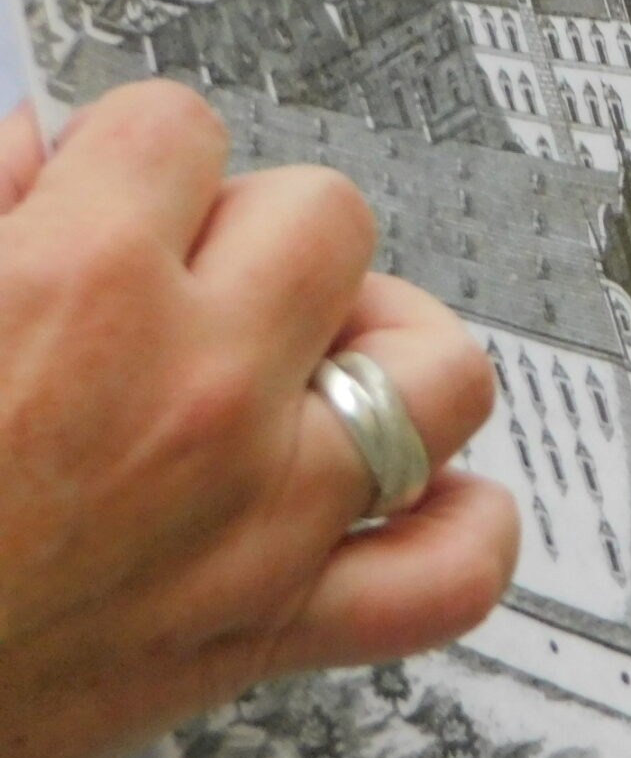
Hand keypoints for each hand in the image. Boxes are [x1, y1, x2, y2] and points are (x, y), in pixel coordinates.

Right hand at [0, 85, 518, 757]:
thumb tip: (34, 144)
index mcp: (75, 288)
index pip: (177, 127)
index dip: (134, 156)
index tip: (113, 192)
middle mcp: (196, 389)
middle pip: (330, 216)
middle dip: (262, 227)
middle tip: (200, 273)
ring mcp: (257, 513)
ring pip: (436, 370)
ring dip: (391, 348)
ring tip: (326, 356)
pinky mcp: (270, 629)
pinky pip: (447, 577)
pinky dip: (460, 534)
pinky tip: (428, 497)